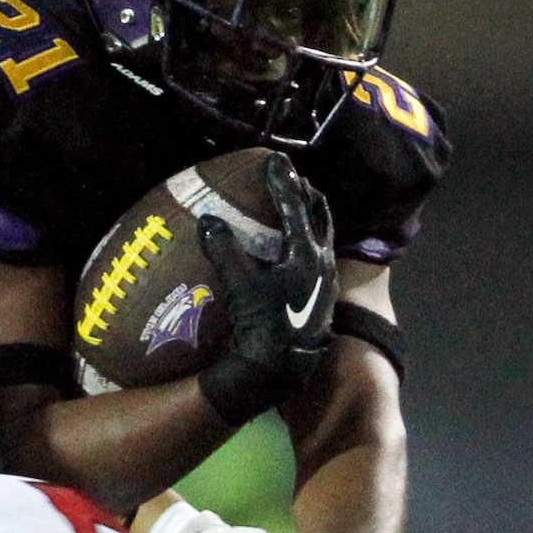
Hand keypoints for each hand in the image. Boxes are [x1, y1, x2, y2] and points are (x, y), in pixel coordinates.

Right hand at [197, 154, 336, 426]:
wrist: (281, 371)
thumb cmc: (262, 326)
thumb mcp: (240, 286)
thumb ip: (225, 251)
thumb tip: (207, 220)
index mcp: (306, 253)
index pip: (295, 207)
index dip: (282, 182)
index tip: (274, 160)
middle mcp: (322, 265)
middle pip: (320, 219)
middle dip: (308, 197)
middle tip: (297, 181)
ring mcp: (325, 286)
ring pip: (323, 241)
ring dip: (312, 223)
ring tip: (302, 213)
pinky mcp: (322, 304)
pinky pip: (318, 263)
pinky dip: (308, 249)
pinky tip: (296, 258)